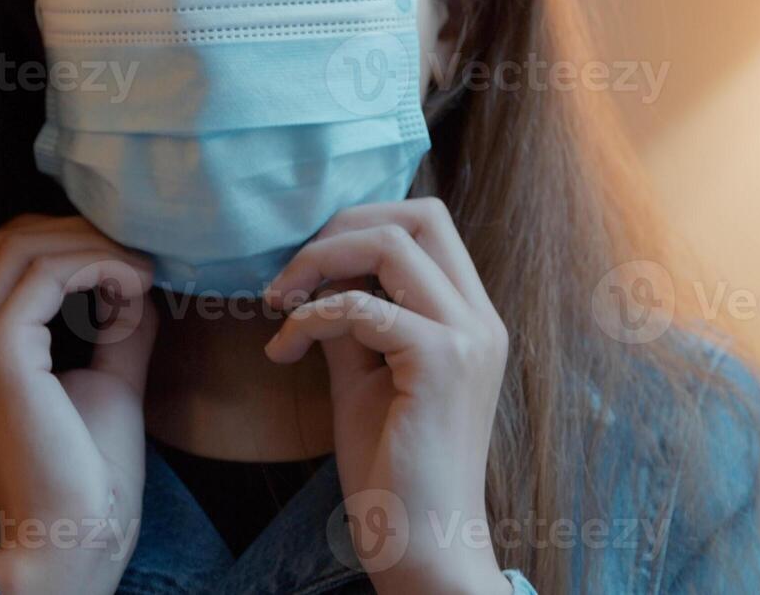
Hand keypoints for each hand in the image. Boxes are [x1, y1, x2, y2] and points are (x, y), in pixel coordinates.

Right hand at [0, 214, 155, 594]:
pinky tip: (134, 285)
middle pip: (6, 241)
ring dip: (89, 245)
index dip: (67, 242)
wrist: (75, 535)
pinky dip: (95, 266)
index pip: (4, 261)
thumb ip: (114, 326)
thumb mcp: (108, 378)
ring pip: (19, 246)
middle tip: (135, 252)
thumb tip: (134, 276)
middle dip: (76, 232)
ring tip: (140, 270)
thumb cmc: (91, 474)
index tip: (127, 262)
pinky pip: (44, 276)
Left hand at [263, 198, 512, 594]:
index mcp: (471, 317)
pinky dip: (311, 317)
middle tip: (290, 275)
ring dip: (319, 263)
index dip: (360, 225)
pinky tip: (283, 351)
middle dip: (340, 229)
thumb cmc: (393, 470)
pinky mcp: (440, 363)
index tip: (308, 268)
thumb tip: (314, 273)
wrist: (422, 545)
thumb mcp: (366, 376)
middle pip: (419, 215)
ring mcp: (467, 337)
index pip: (428, 224)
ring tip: (278, 304)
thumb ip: (354, 318)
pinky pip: (362, 306)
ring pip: (391, 244)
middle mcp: (480, 318)